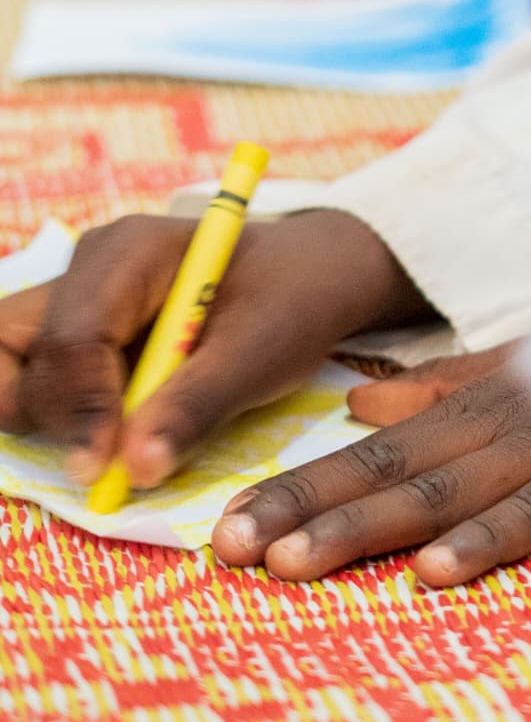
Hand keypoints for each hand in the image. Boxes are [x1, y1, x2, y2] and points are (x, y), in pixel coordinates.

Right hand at [0, 209, 423, 489]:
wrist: (311, 277)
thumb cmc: (292, 301)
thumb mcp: (263, 353)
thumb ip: (198, 406)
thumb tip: (136, 469)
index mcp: (135, 252)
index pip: (75, 335)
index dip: (82, 407)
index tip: (101, 467)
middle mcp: (91, 267)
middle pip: (23, 346)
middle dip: (54, 411)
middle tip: (103, 458)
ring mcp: (78, 296)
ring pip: (15, 362)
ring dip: (48, 414)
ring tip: (110, 440)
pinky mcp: (78, 332)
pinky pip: (33, 374)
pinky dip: (53, 412)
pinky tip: (104, 430)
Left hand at [210, 358, 530, 584]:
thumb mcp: (527, 365)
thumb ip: (445, 386)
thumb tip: (360, 404)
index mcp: (480, 399)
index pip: (373, 446)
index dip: (300, 484)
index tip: (229, 524)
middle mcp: (502, 419)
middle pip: (390, 468)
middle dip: (307, 508)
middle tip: (233, 547)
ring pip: (446, 490)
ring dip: (369, 524)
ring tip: (299, 561)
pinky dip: (488, 538)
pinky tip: (437, 569)